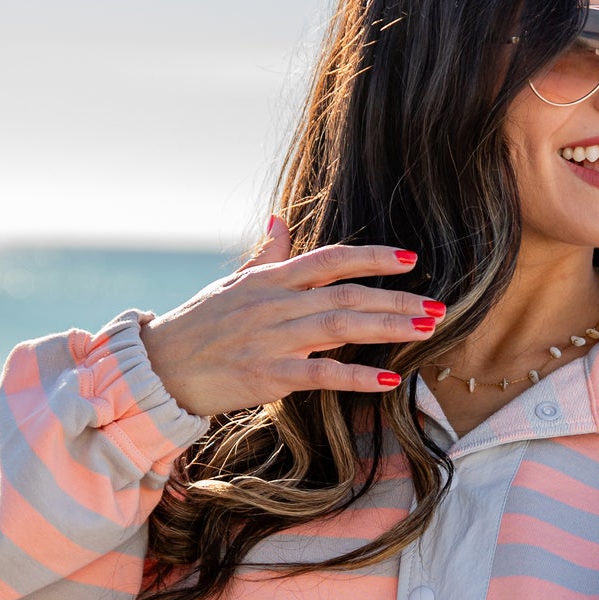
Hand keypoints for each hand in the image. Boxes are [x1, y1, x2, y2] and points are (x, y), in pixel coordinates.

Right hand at [139, 217, 441, 417]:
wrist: (161, 368)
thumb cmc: (199, 326)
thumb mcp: (233, 284)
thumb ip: (266, 256)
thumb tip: (280, 220)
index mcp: (272, 280)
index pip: (330, 259)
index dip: (373, 258)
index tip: (410, 260)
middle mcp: (276, 303)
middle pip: (347, 294)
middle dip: (396, 299)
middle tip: (438, 306)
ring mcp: (273, 338)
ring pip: (341, 326)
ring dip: (388, 328)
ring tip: (426, 330)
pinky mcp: (268, 375)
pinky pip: (321, 373)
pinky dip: (357, 376)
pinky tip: (388, 379)